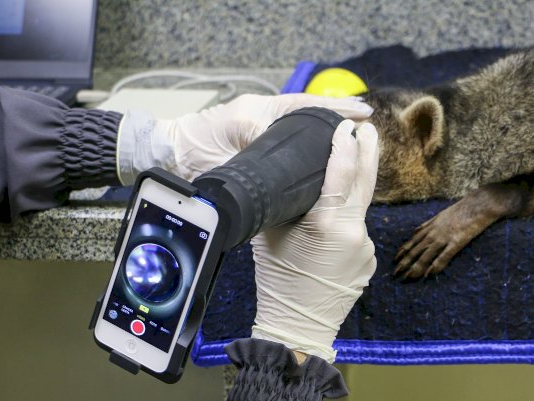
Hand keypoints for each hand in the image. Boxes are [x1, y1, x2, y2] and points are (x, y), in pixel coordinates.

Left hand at [116, 93, 372, 184]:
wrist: (168, 155)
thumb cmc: (193, 151)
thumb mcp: (228, 147)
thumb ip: (256, 146)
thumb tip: (286, 154)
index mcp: (259, 113)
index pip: (305, 107)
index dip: (335, 111)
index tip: (362, 112)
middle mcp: (262, 117)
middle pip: (308, 115)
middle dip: (336, 119)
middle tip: (365, 126)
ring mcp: (257, 130)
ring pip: (298, 129)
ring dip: (323, 133)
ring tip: (351, 142)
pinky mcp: (252, 145)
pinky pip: (284, 142)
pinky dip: (304, 146)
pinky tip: (318, 160)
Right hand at [250, 119, 378, 362]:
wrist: (298, 326)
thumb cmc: (278, 281)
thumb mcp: (272, 235)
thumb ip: (287, 205)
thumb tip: (292, 180)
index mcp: (327, 224)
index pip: (341, 173)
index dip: (344, 145)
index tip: (345, 125)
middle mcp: (354, 233)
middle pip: (365, 182)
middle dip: (367, 151)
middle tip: (366, 127)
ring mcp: (366, 247)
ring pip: (359, 209)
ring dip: (352, 190)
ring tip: (341, 177)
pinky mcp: (369, 259)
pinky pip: (358, 230)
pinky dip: (346, 222)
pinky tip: (329, 231)